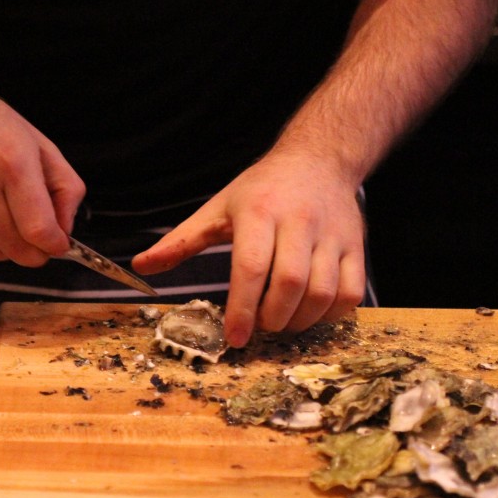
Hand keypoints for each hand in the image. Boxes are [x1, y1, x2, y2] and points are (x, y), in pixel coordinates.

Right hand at [0, 88, 85, 266]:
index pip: (38, 230)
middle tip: (35, 241)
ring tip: (4, 222)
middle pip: (14, 248)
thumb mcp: (41, 145)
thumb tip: (63, 232)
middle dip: (32, 252)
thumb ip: (65, 190)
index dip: (54, 245)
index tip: (57, 245)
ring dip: (3, 248)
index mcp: (12, 163)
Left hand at [131, 151, 366, 346]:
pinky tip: (309, 314)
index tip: (234, 337)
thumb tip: (141, 266)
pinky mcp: (357, 246)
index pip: (251, 266)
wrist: (319, 160)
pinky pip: (351, 293)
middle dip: (271, 318)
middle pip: (289, 283)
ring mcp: (333, 235)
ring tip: (280, 323)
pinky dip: (330, 315)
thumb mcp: (216, 209)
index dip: (242, 308)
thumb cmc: (261, 190)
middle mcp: (299, 222)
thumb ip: (180, 241)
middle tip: (257, 328)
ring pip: (323, 292)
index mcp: (259, 212)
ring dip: (299, 321)